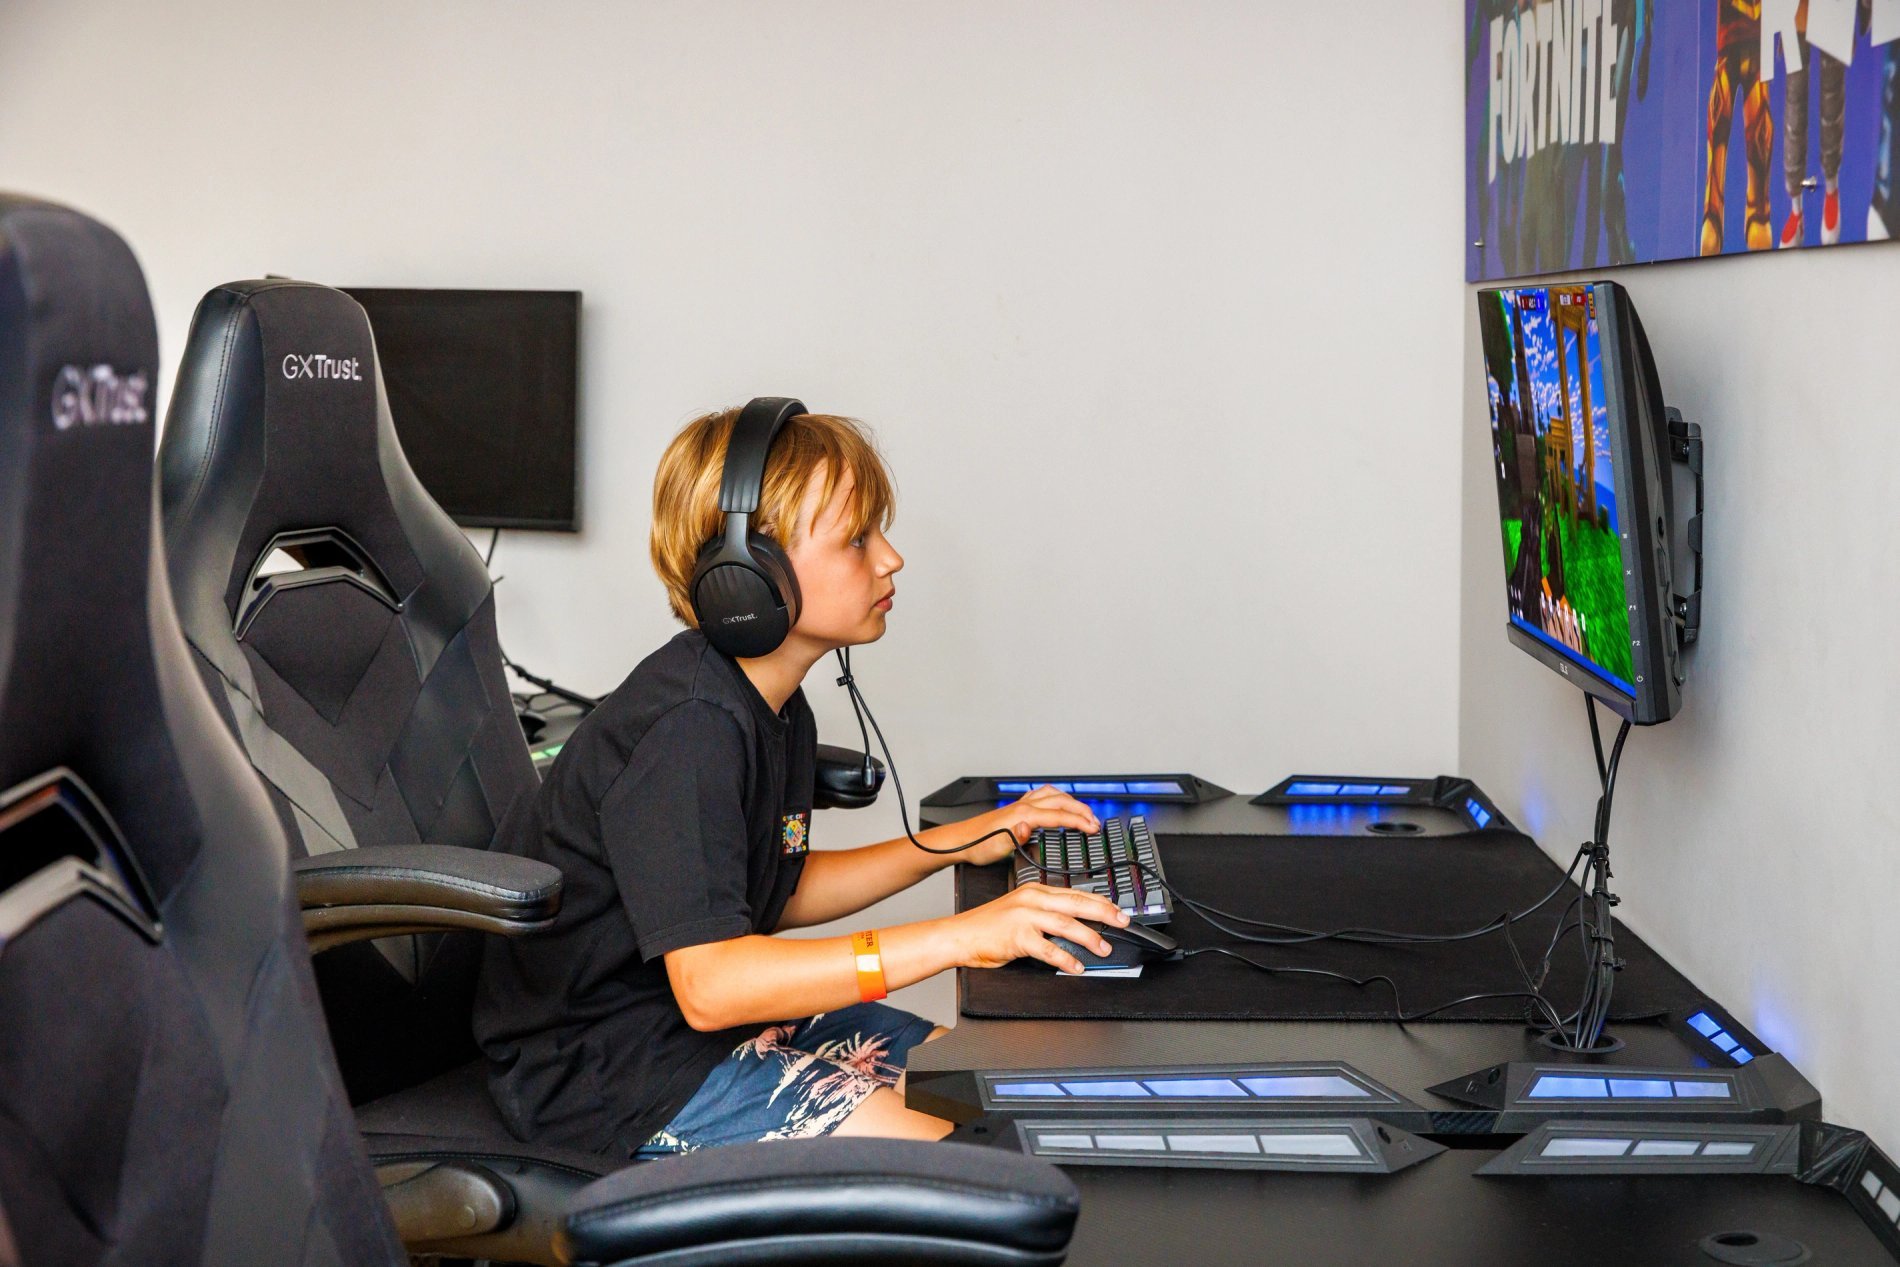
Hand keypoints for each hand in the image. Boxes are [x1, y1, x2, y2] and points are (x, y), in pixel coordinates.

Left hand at [949, 785, 1101, 866]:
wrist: (961, 840)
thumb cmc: (978, 846)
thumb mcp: (998, 847)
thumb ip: (1016, 837)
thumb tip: (1028, 828)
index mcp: (1023, 816)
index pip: (1059, 816)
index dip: (1079, 822)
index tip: (1093, 829)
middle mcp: (1024, 806)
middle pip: (1061, 801)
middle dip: (1081, 810)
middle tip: (1095, 823)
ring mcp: (1021, 804)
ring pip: (1053, 795)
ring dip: (1071, 802)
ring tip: (1084, 812)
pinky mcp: (1017, 807)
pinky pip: (1043, 795)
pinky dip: (1057, 797)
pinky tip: (1059, 803)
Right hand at [951, 883, 1127, 974]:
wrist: (960, 935)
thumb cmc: (989, 926)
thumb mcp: (1020, 910)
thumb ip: (1045, 913)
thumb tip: (1074, 925)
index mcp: (1035, 891)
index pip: (1074, 893)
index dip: (1099, 901)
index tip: (1116, 909)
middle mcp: (1032, 900)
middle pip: (1077, 903)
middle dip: (1104, 912)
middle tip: (1123, 921)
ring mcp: (1025, 917)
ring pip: (1066, 924)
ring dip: (1089, 937)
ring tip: (1104, 947)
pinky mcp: (1018, 936)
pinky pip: (1048, 948)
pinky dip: (1065, 958)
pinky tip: (1076, 966)